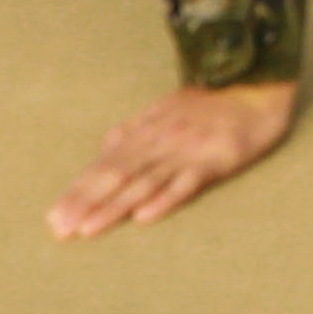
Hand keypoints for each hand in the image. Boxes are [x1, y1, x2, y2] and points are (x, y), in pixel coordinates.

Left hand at [47, 78, 299, 238]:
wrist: (258, 83)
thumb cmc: (212, 102)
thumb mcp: (168, 110)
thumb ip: (138, 130)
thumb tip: (107, 146)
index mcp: (148, 131)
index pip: (106, 165)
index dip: (80, 191)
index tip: (54, 217)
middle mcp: (161, 140)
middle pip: (118, 174)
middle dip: (86, 203)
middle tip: (60, 229)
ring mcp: (187, 150)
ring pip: (144, 182)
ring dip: (114, 207)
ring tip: (88, 229)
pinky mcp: (216, 158)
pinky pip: (188, 182)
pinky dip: (165, 199)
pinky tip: (145, 216)